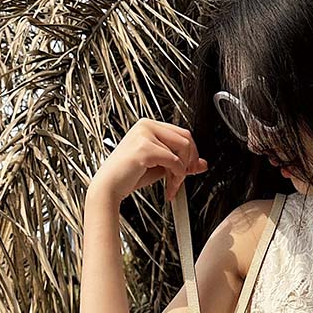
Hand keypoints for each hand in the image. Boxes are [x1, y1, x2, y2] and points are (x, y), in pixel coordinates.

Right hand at [90, 117, 207, 204]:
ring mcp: (145, 135)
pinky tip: (169, 187)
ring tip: (173, 185)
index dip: (192, 153)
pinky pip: (174, 162)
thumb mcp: (161, 167)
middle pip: (186, 138)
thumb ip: (181, 162)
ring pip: (183, 150)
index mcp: (149, 125)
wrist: (109, 186)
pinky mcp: (145, 149)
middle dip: (190, 161)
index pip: (182, 133)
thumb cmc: (129, 176)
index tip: (192, 169)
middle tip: (185, 177)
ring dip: (182, 172)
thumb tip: (203, 164)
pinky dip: (176, 177)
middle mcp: (146, 125)